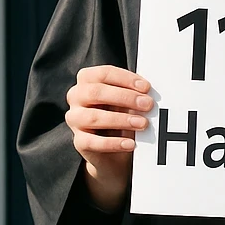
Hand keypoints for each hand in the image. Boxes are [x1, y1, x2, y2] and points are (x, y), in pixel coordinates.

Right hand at [65, 65, 153, 210]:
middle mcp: (76, 97)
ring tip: (142, 124)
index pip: (104, 73)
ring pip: (93, 117)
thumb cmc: (122, 114)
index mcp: (87, 80)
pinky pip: (93, 142)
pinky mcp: (79, 141)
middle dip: (124, 97)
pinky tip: (131, 144)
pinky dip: (114, 143)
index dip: (125, 79)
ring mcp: (75, 119)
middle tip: (148, 105)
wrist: (115, 150)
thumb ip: (135, 94)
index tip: (146, 87)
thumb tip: (150, 94)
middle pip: (96, 92)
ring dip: (121, 119)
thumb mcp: (129, 101)